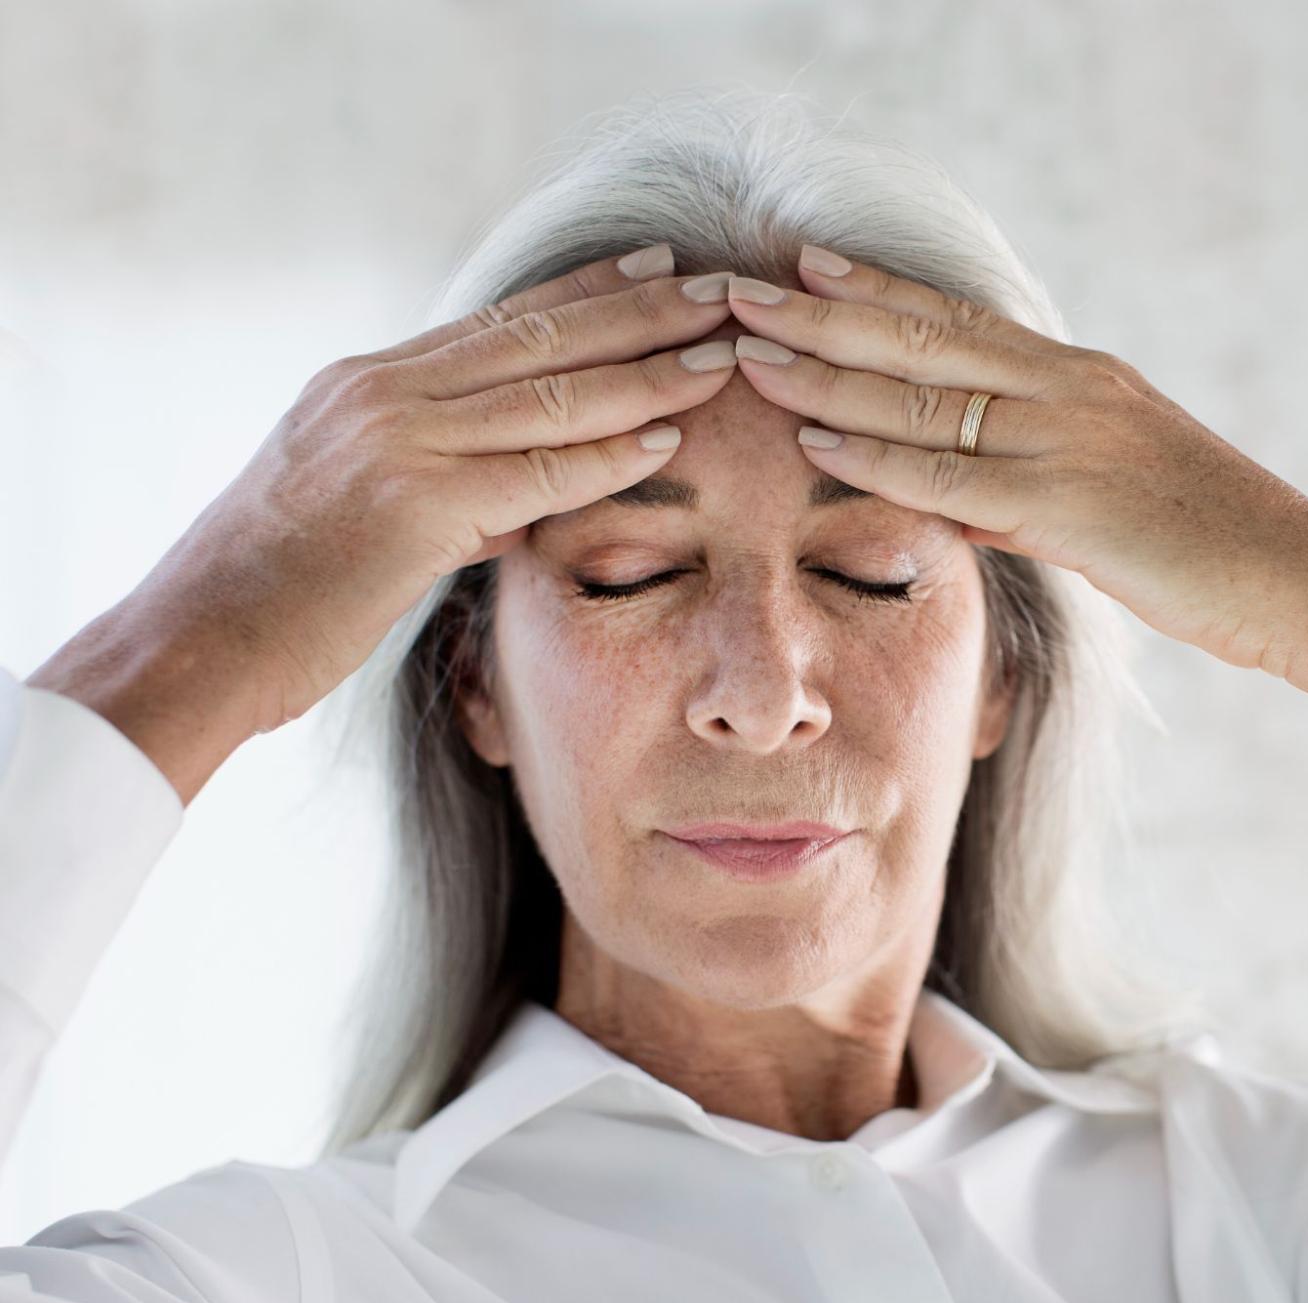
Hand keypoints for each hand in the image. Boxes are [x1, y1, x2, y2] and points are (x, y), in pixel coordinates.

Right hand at [31, 247, 742, 800]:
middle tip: (718, 287)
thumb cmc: (276, 594)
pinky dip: (607, 454)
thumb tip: (518, 503)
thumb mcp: (358, 511)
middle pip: (538, 336)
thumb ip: (444, 489)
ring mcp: (394, 443)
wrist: (194, 641)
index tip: (656, 264)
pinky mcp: (409, 505)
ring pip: (549, 392)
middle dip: (638, 308)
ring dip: (647, 369)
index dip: (587, 289)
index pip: (500, 322)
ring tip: (721, 351)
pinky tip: (668, 438)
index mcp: (365, 383)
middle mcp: (380, 393)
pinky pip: (534, 471)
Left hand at [721, 250, 1307, 684]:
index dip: (875, 291)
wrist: (1301, 578)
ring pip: (925, 394)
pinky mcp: (1071, 505)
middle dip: (823, 312)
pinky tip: (819, 439)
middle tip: (740, 288)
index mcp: (1080, 378)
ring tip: (748, 349)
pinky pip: (955, 475)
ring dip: (827, 371)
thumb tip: (968, 503)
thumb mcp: (1116, 495)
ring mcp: (1069, 441)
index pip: (958, 320)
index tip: (804, 265)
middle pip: (924, 337)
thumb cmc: (1215, 545)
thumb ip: (1035, 488)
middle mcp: (1068, 389)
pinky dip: (882, 455)